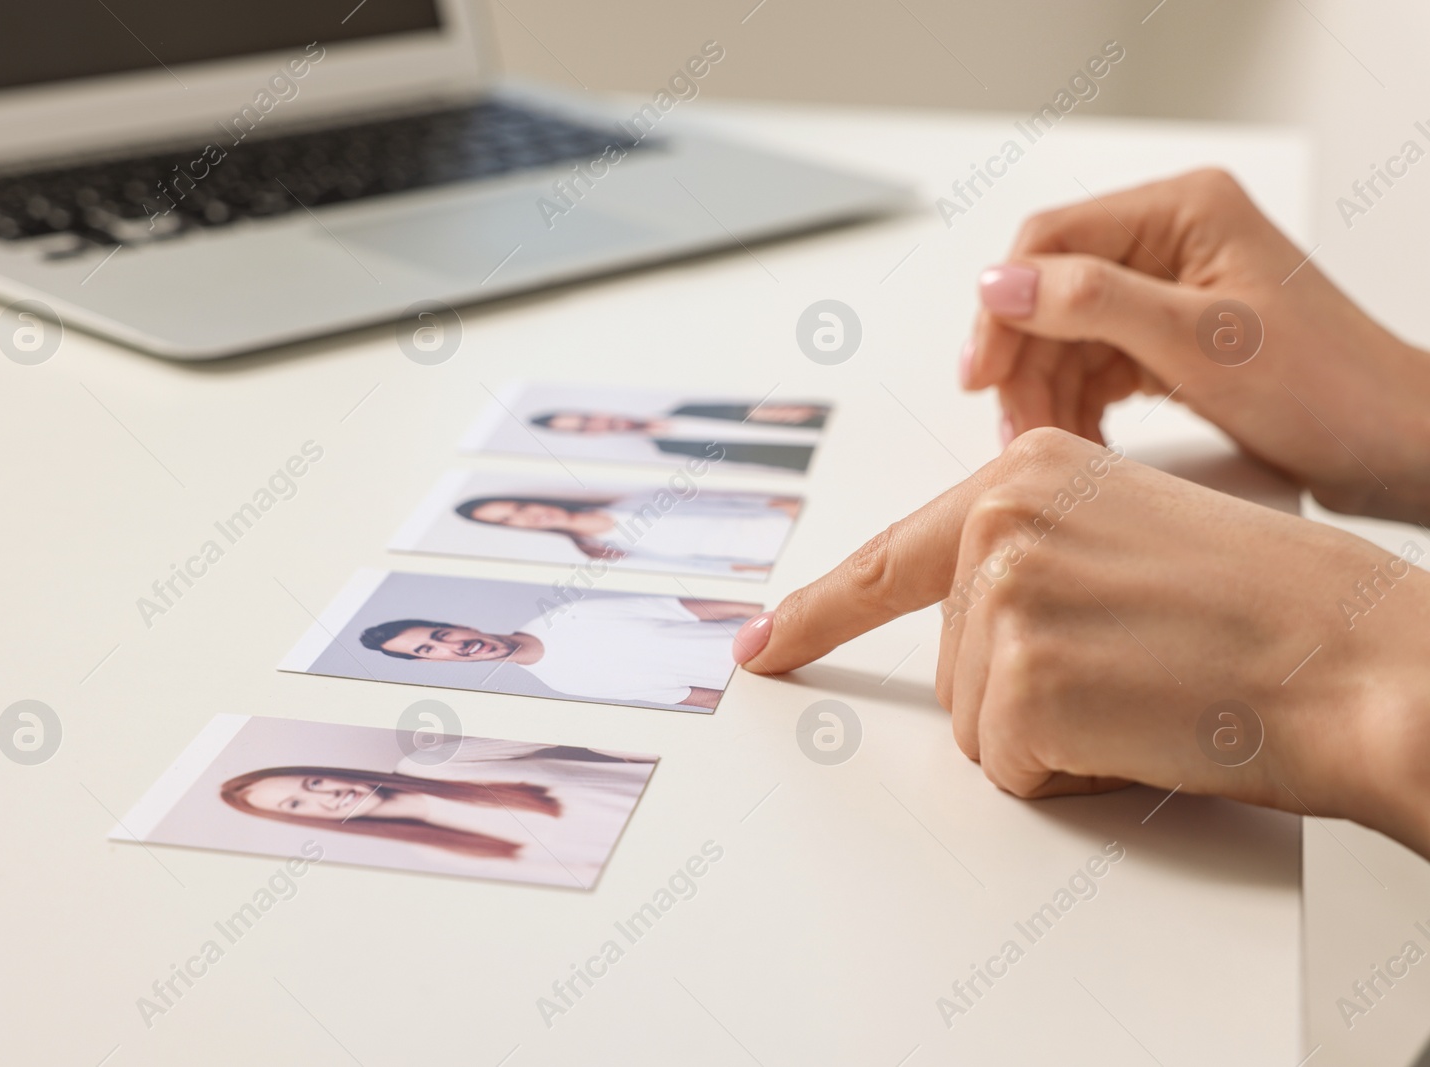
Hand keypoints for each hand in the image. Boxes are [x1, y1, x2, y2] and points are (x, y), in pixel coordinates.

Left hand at [733, 429, 1429, 856]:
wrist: (1365, 659)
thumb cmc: (1278, 609)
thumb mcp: (1133, 537)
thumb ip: (1036, 556)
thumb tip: (967, 625)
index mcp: (1027, 473)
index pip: (892, 559)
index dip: (816, 614)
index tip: (758, 645)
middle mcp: (1000, 519)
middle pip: (955, 664)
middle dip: (1033, 695)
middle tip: (1142, 668)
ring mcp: (1004, 595)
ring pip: (983, 722)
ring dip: (1060, 733)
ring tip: (1152, 688)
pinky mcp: (1022, 678)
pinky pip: (1015, 768)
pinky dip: (1078, 772)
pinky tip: (1147, 723)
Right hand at [962, 168, 1429, 523]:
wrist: (1393, 446)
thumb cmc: (1329, 388)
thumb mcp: (1201, 343)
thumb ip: (1093, 303)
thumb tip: (999, 285)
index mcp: (1182, 211)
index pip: (1052, 241)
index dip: (1003, 306)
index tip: (980, 372)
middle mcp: (1171, 240)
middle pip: (1051, 294)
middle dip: (1027, 366)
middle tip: (1016, 430)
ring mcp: (1170, 290)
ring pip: (1067, 337)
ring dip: (1048, 395)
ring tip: (1049, 447)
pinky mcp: (1172, 338)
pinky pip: (1098, 367)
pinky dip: (1080, 408)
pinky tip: (1082, 444)